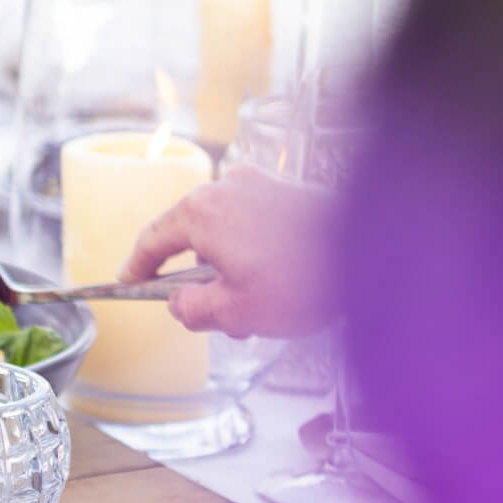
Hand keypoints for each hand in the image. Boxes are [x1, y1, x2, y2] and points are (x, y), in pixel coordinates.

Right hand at [120, 169, 334, 338]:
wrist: (375, 252)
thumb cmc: (303, 280)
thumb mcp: (235, 311)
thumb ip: (193, 309)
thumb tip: (180, 303)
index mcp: (201, 212)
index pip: (153, 240)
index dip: (137, 267)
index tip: (128, 281)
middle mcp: (226, 188)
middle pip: (192, 236)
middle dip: (198, 279)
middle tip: (211, 316)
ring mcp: (260, 185)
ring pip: (226, 233)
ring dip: (230, 271)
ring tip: (255, 312)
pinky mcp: (288, 191)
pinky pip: (253, 224)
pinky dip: (253, 254)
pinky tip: (277, 287)